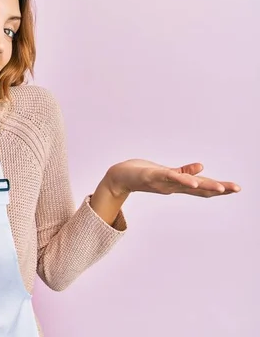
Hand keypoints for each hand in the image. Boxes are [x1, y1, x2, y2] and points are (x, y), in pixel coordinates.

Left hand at [106, 159, 240, 197]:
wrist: (119, 178)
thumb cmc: (143, 174)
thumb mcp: (166, 172)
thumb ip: (184, 172)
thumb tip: (202, 167)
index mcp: (178, 185)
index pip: (202, 187)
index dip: (219, 188)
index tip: (237, 188)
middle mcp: (173, 186)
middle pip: (198, 188)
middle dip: (218, 188)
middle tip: (236, 189)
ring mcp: (163, 182)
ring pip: (186, 184)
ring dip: (203, 186)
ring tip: (220, 188)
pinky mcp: (152, 175)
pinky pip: (168, 176)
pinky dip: (181, 179)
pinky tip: (192, 181)